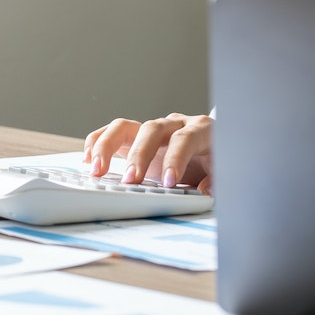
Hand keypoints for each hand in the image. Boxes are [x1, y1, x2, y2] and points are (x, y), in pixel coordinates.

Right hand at [82, 113, 212, 192]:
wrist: (215, 146)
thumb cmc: (218, 158)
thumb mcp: (225, 170)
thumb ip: (217, 180)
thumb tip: (204, 191)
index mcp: (200, 129)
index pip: (184, 139)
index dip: (176, 159)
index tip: (168, 182)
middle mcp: (174, 123)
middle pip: (151, 129)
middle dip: (138, 156)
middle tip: (130, 181)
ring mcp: (152, 128)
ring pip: (125, 126)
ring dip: (108, 147)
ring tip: (96, 170)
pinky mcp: (136, 136)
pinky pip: (112, 133)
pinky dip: (98, 143)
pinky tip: (88, 160)